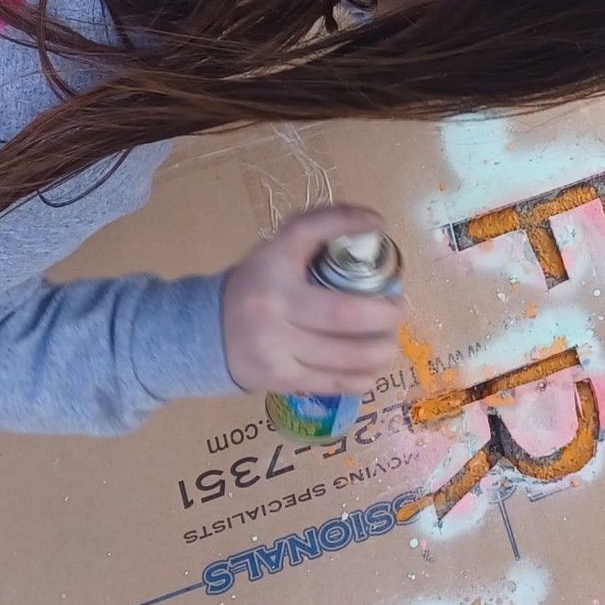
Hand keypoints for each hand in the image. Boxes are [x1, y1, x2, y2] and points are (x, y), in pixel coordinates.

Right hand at [222, 206, 403, 394]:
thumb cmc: (256, 286)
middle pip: (343, 313)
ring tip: (390, 344)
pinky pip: (332, 382)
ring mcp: (276, 348)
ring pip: (344, 355)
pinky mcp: (281, 379)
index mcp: (272, 267)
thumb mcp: (275, 252)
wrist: (205, 332)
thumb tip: (372, 222)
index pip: (309, 231)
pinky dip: (362, 378)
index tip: (378, 224)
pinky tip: (373, 370)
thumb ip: (314, 233)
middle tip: (399, 310)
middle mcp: (272, 307)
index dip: (348, 223)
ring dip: (380, 351)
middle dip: (384, 314)